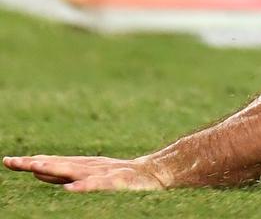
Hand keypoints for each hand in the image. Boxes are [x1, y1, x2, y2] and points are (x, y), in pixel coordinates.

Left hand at [3, 154, 169, 191]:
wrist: (156, 172)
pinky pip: (97, 186)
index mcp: (80, 165)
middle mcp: (88, 167)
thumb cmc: (121, 176)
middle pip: (57, 164)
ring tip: (34, 168)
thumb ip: (63, 173)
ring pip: (74, 171)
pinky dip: (84, 187)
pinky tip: (70, 190)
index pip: (52, 162)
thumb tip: (35, 171)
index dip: (31, 162)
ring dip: (54, 169)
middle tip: (11, 161)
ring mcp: (102, 174)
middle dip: (34, 164)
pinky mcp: (116, 183)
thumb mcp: (89, 173)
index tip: (10, 161)